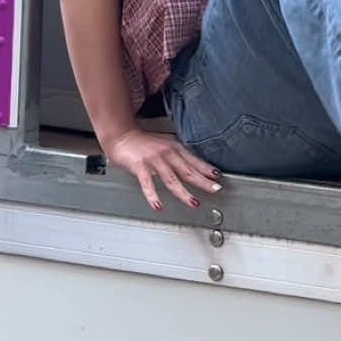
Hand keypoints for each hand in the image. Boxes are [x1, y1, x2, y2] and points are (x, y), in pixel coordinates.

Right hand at [102, 128, 222, 212]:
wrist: (121, 135)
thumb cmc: (143, 142)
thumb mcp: (165, 145)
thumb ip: (178, 157)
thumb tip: (194, 168)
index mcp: (175, 148)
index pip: (195, 161)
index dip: (207, 169)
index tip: (218, 178)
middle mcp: (167, 153)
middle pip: (188, 170)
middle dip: (203, 181)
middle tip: (215, 190)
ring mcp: (154, 160)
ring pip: (172, 179)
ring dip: (184, 193)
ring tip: (194, 202)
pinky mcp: (140, 166)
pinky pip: (148, 184)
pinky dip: (153, 196)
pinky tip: (158, 205)